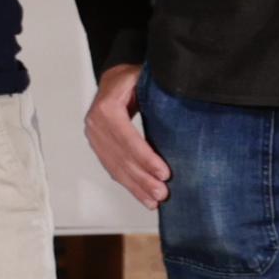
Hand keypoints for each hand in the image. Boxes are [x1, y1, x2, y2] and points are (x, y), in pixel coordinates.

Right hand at [84, 61, 171, 207]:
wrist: (115, 78)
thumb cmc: (132, 77)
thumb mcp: (144, 77)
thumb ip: (157, 90)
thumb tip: (184, 99)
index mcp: (107, 107)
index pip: (126, 137)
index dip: (145, 157)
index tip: (164, 173)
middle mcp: (95, 124)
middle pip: (120, 157)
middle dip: (142, 178)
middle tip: (162, 193)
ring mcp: (94, 136)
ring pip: (115, 167)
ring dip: (135, 186)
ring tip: (154, 201)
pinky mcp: (99, 146)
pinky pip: (112, 168)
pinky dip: (128, 183)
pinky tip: (141, 195)